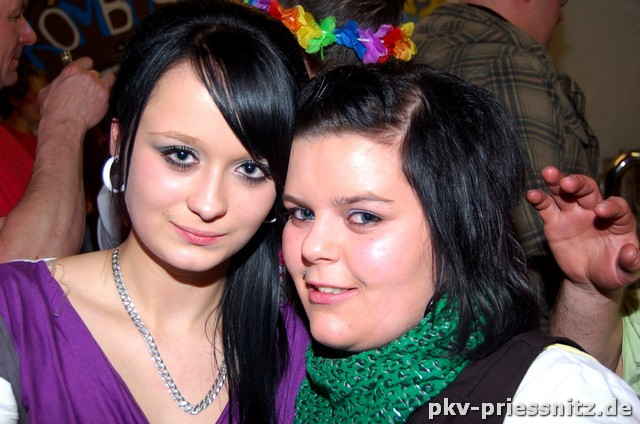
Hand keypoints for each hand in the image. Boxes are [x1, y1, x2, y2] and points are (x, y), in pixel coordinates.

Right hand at [37, 56, 114, 135]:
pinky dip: (106, 99)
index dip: (87, 67)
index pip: (87, 61)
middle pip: (97, 73)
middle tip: (90, 89)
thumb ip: (57, 83)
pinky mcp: (105, 98)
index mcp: (72, 71)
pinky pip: (110, 95)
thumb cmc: (53, 110)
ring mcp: (98, 86)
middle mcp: (87, 76)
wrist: (64, 123)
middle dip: (94, 80)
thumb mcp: (47, 91)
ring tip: (99, 95)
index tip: (87, 73)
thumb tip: (59, 83)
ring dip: (104, 87)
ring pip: (108, 80)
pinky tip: (99, 105)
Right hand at [526, 166, 639, 290]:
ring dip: (557, 181)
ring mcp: (573, 214)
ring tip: (548, 173)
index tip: (600, 210)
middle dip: (579, 183)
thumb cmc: (613, 272)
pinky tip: (531, 194)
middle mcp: (595, 211)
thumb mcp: (627, 273)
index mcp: (618, 220)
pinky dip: (538, 199)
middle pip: (588, 190)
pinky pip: (546, 207)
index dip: (611, 205)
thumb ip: (632, 263)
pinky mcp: (554, 222)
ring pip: (565, 192)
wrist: (589, 281)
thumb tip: (630, 252)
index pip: (617, 206)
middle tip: (568, 183)